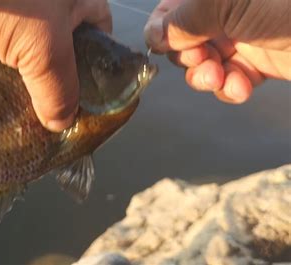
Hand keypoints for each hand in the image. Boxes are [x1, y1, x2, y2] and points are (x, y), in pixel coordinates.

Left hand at [0, 0, 110, 131]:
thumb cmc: (14, 1)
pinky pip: (5, 44)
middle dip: (60, 74)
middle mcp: (53, 1)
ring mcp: (22, 7)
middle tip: (57, 104)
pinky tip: (3, 87)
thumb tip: (61, 123)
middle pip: (66, 42)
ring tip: (31, 104)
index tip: (89, 90)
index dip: (98, 60)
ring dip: (30, 72)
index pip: (101, 30)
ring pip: (34, 46)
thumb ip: (58, 90)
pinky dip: (5, 65)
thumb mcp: (46, 50)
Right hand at [144, 0, 290, 103]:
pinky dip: (230, 88)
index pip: (171, 8)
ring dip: (206, 77)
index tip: (164, 46)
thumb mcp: (224, 2)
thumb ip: (182, 19)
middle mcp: (225, 12)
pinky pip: (230, 80)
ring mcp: (242, 37)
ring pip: (205, 64)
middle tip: (201, 62)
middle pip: (185, 40)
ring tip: (218, 79)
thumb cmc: (284, 5)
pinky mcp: (259, 63)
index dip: (163, 29)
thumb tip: (154, 37)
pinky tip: (241, 86)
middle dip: (188, 57)